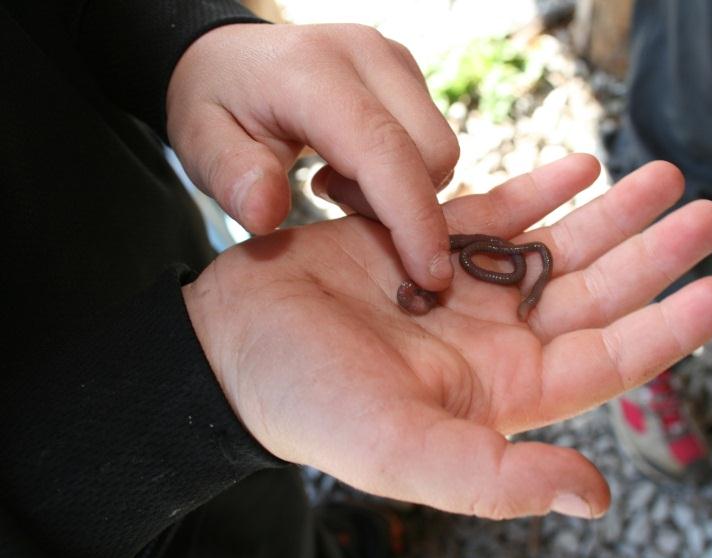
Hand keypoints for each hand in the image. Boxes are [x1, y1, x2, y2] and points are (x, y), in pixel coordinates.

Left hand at [166, 23, 458, 289]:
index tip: (429, 276)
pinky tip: (353, 165)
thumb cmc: (216, 104)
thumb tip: (265, 214)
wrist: (231, 55)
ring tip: (338, 181)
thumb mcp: (199, 142)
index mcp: (312, 72)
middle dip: (401, 203)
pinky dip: (406, 171)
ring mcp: (393, 59)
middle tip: (331, 197)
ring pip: (440, 148)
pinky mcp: (408, 71)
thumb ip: (229, 178)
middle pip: (431, 151)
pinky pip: (433, 138)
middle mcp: (366, 55)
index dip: (413, 217)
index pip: (384, 149)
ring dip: (404, 187)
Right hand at [182, 155, 711, 518]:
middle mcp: (496, 339)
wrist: (236, 344)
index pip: (609, 359)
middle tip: (707, 212)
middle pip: (596, 292)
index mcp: (503, 392)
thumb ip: (495, 478)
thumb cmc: (310, 404)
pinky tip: (579, 165)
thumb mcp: (402, 451)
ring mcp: (466, 286)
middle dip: (653, 253)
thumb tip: (593, 497)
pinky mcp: (428, 240)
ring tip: (660, 176)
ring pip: (557, 246)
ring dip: (610, 212)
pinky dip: (541, 187)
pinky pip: (500, 211)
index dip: (670, 327)